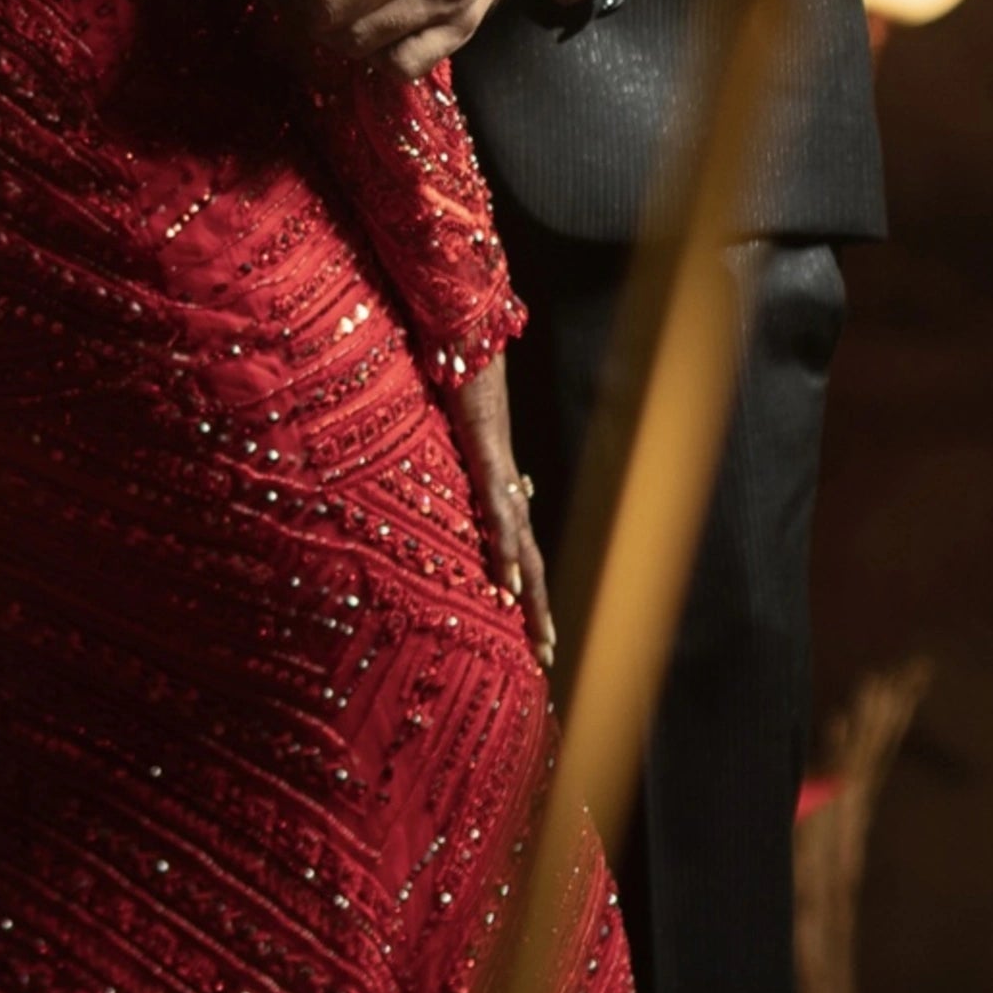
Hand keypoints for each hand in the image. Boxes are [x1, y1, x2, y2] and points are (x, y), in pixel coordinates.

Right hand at [444, 358, 553, 671]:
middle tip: (546, 657)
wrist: (465, 335)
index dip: (526, 589)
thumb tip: (459, 480)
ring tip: (536, 639)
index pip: (519, 549)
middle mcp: (508, 488)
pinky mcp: (491, 462)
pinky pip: (499, 518)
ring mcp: (503, 477)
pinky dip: (507, 555)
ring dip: (533, 599)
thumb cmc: (454, 376)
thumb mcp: (446, 434)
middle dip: (539, 612)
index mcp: (498, 487)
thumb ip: (453, 462)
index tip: (528, 630)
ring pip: (526, 550)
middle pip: (533, 561)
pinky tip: (510, 587)